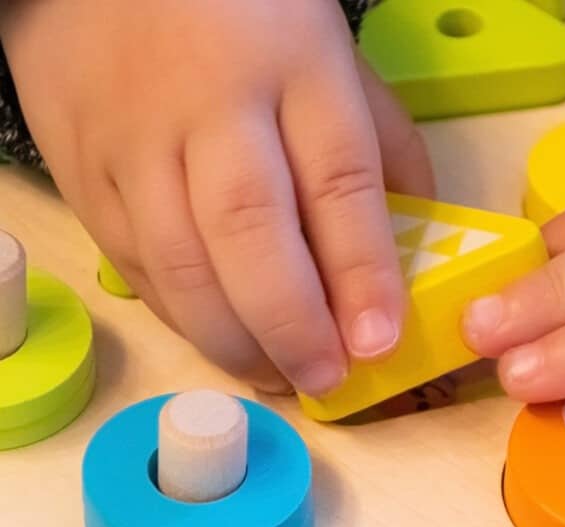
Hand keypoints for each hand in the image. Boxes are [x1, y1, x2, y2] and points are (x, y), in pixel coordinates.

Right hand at [0, 0, 432, 394]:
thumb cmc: (244, 17)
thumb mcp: (334, 58)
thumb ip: (380, 146)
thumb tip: (409, 244)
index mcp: (296, 67)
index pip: (340, 182)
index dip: (363, 272)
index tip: (379, 342)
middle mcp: (211, 107)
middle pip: (250, 232)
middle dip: (292, 325)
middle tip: (325, 380)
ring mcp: (135, 142)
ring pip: (181, 264)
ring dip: (233, 340)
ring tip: (276, 378)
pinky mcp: (83, 172)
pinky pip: (134, 264)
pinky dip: (181, 318)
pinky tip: (221, 341)